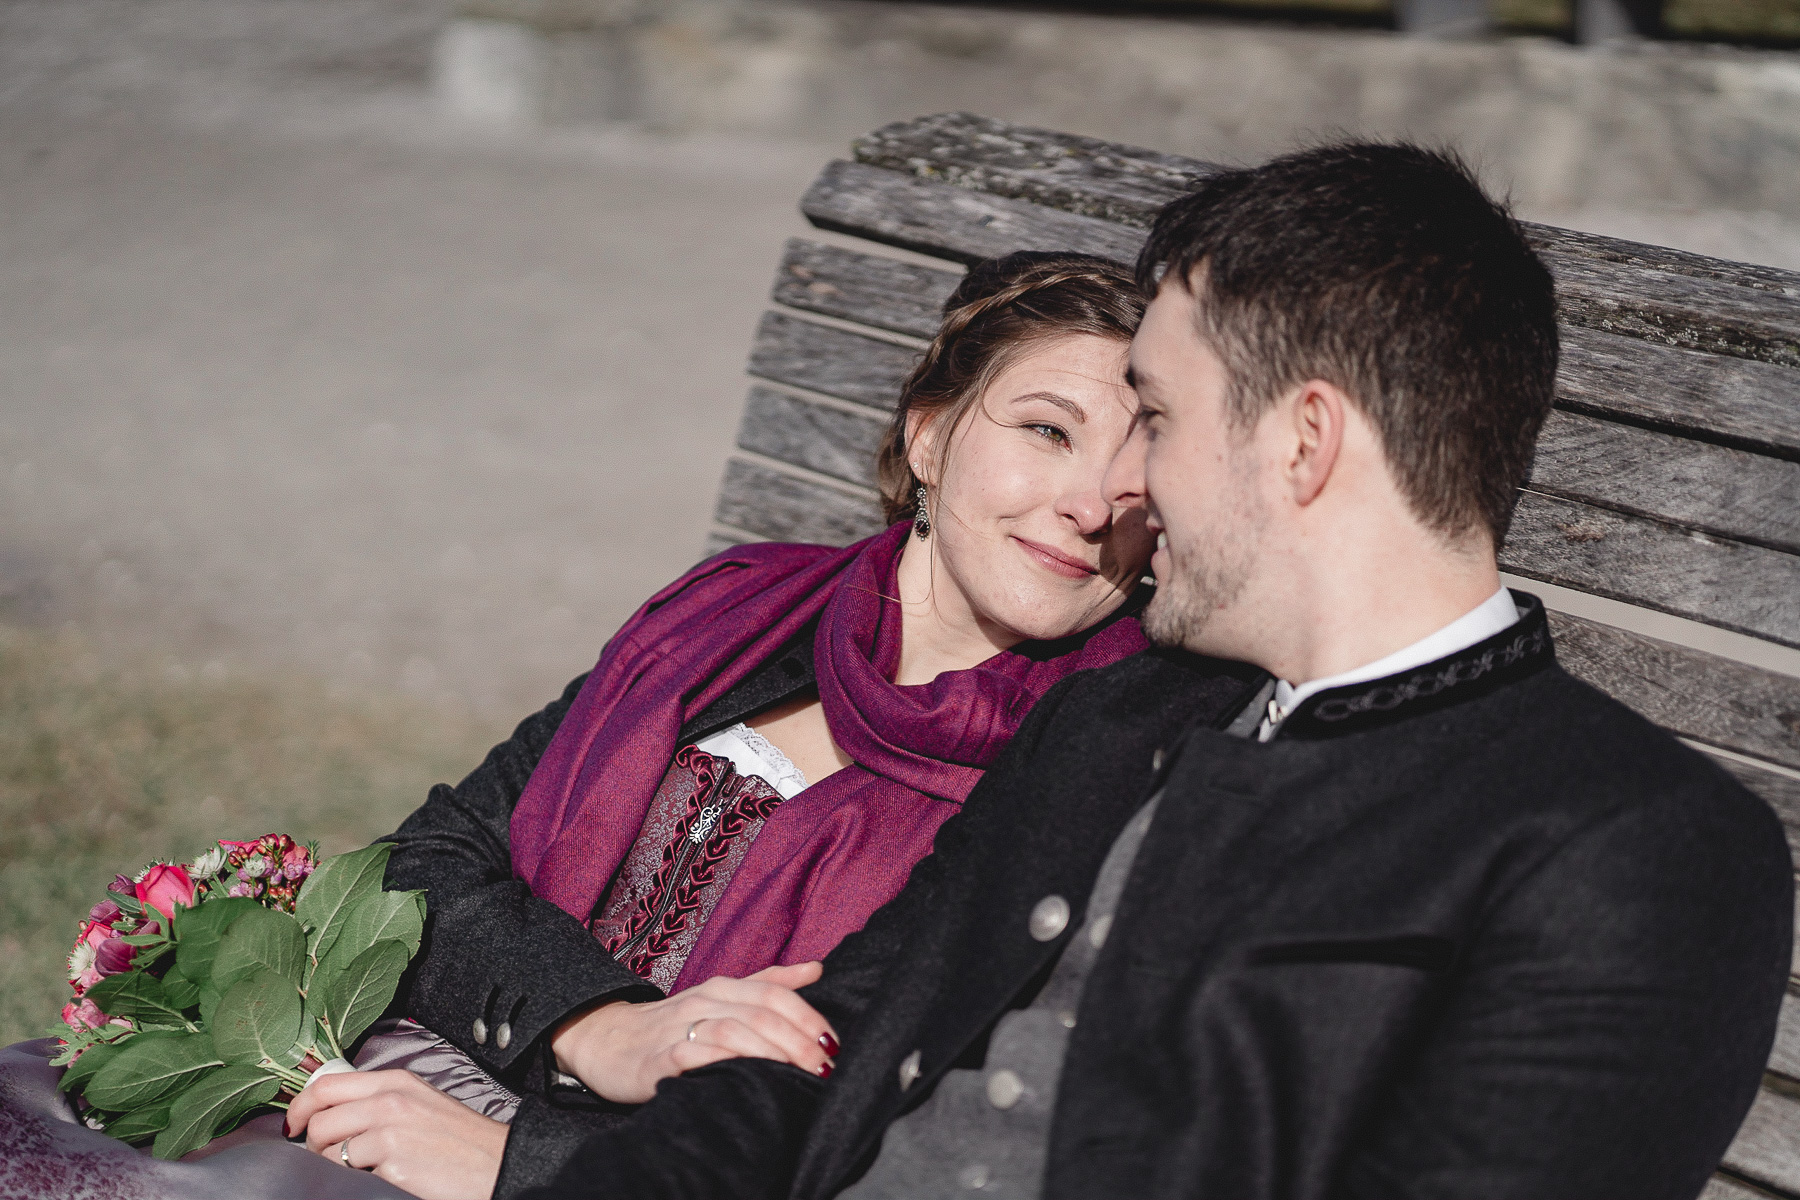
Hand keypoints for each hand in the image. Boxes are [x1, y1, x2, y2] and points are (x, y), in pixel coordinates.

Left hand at [285, 1069, 506, 1199]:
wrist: (499, 1163)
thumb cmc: (460, 1139)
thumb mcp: (420, 1103)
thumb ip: (379, 1101)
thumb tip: (331, 1114)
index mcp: (395, 1081)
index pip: (326, 1085)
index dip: (299, 1108)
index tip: (293, 1127)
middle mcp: (390, 1100)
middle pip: (319, 1119)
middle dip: (313, 1144)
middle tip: (328, 1158)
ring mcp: (390, 1132)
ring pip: (327, 1149)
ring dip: (333, 1166)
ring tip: (361, 1171)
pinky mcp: (393, 1164)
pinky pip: (347, 1175)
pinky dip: (354, 1182)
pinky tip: (380, 1181)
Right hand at [551, 961, 838, 1102]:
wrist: (607, 1040)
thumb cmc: (674, 1024)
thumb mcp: (722, 997)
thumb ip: (769, 982)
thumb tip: (817, 967)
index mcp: (723, 987)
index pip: (775, 993)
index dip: (809, 1017)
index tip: (835, 1045)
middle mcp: (704, 1001)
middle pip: (761, 1013)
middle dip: (799, 1040)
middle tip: (826, 1067)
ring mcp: (679, 1029)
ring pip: (733, 1030)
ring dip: (771, 1052)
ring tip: (798, 1074)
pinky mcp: (658, 1060)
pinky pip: (694, 1056)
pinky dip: (723, 1063)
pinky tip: (747, 1077)